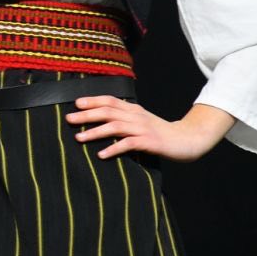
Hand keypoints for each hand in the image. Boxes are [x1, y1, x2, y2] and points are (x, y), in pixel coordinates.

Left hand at [67, 98, 232, 161]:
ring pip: (115, 126)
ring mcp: (143, 129)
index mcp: (133, 109)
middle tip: (68, 119)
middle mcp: (136, 116)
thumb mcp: (141, 121)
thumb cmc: (160, 132)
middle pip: (108, 112)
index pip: (110, 101)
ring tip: (79, 138)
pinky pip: (128, 144)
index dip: (92, 100)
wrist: (188, 139)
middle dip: (86, 115)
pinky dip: (113, 149)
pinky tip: (101, 155)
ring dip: (95, 132)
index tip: (76, 103)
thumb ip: (124, 119)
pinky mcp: (149, 142)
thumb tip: (100, 121)